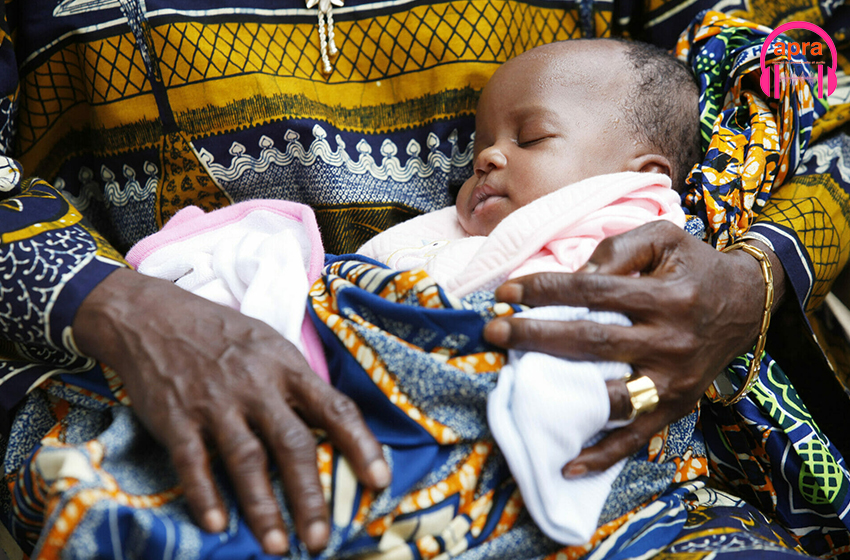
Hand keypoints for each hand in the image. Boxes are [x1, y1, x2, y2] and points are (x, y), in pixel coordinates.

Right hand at [72, 268, 390, 554]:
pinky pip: (192, 462)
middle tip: (321, 540)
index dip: (361, 446)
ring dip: (262, 507)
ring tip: (278, 545)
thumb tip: (333, 426)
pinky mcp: (175, 417)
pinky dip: (204, 495)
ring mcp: (215, 402)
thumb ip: (298, 384)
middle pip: (292, 444)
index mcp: (287, 366)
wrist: (153, 316)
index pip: (335, 408)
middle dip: (309, 496)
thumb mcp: (270, 345)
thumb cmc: (223, 334)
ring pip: (246, 459)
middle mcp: (256, 385)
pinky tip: (216, 526)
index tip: (379, 482)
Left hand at [483, 220, 784, 475]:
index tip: (505, 294)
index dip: (544, 290)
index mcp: (666, 295)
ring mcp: (674, 380)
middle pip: (592, 341)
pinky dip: (603, 455)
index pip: (591, 292)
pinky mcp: (677, 406)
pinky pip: (637, 436)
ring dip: (560, 395)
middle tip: (492, 332)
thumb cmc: (694, 266)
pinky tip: (567, 466)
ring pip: (610, 395)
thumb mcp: (663, 238)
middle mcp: (671, 340)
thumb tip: (570, 278)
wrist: (749, 303)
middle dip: (535, 337)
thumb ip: (617, 249)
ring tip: (516, 388)